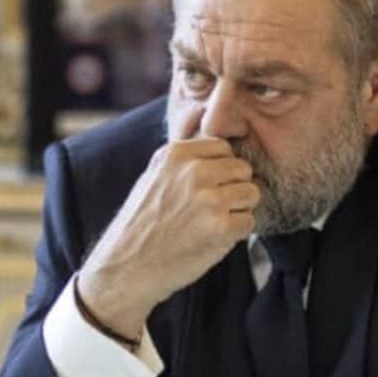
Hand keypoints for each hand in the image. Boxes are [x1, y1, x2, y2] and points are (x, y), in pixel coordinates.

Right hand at [77, 106, 258, 338]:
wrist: (126, 269)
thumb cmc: (143, 224)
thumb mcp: (155, 174)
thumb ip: (183, 149)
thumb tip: (199, 108)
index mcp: (176, 154)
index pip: (224, 148)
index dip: (221, 172)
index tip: (207, 190)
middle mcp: (193, 171)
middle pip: (243, 170)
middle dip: (233, 191)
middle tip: (210, 211)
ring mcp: (207, 198)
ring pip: (251, 194)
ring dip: (238, 212)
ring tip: (211, 224)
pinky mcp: (219, 226)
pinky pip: (249, 222)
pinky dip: (236, 235)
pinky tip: (212, 240)